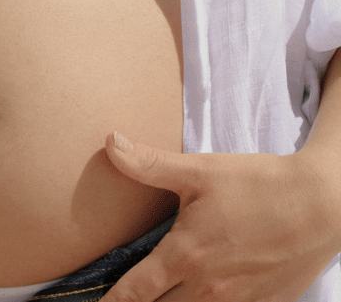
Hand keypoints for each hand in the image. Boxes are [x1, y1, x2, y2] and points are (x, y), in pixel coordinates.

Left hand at [99, 132, 340, 301]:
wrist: (324, 203)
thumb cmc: (259, 184)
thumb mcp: (200, 170)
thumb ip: (150, 164)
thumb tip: (109, 142)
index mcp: (185, 256)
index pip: (135, 293)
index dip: (112, 301)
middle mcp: (208, 287)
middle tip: (127, 296)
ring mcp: (238, 301)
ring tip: (162, 294)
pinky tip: (199, 296)